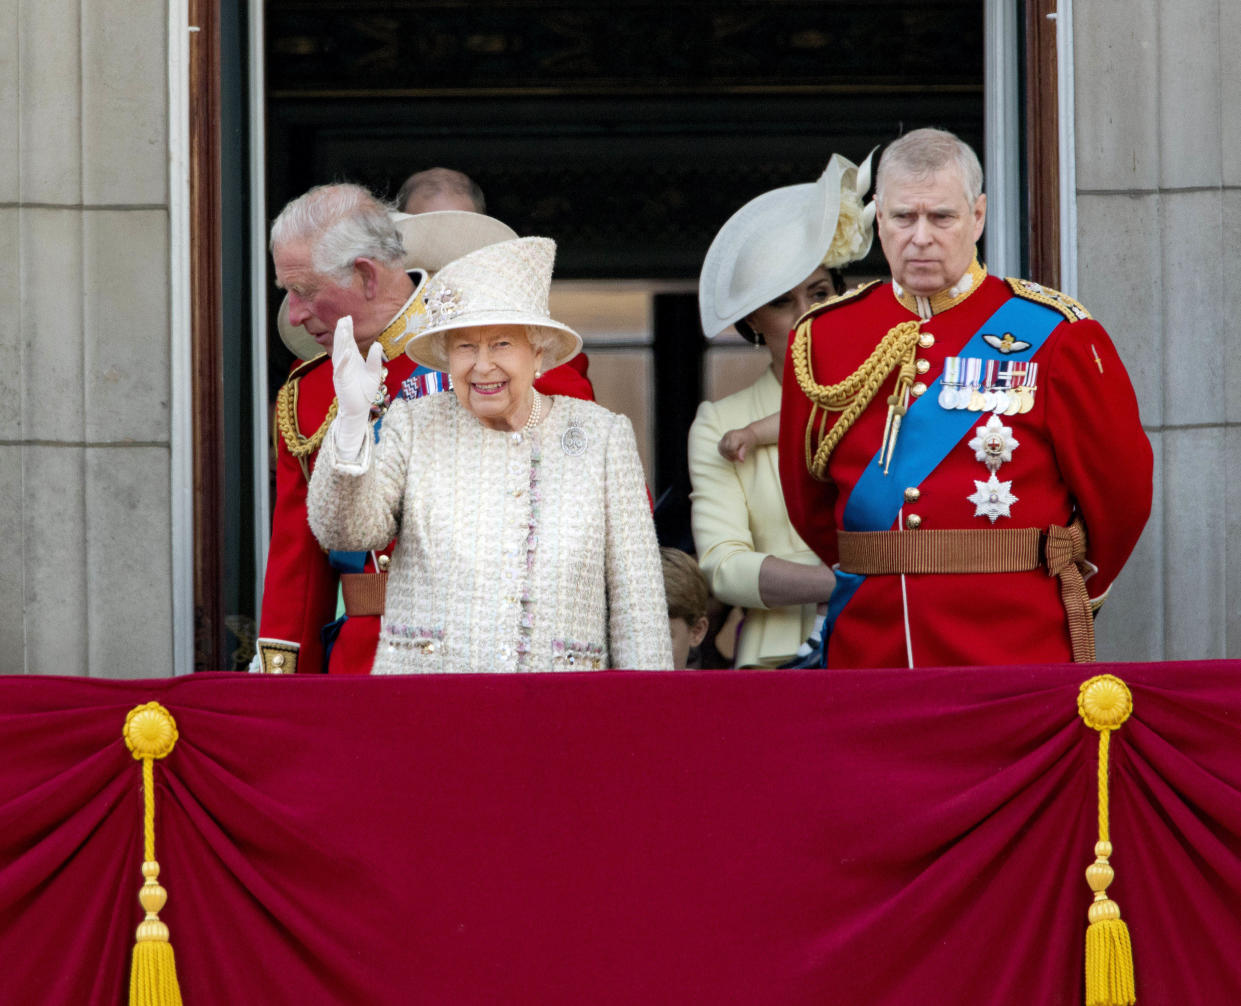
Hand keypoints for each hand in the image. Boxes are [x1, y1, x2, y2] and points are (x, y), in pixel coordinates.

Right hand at [330, 316, 383, 456]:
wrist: (359, 408)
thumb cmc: (365, 390)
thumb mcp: (374, 373)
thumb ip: (374, 359)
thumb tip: (377, 344)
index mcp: (352, 360)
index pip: (349, 342)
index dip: (347, 330)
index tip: (347, 317)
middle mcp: (344, 363)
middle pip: (342, 344)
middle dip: (342, 332)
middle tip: (343, 319)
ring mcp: (341, 371)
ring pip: (339, 354)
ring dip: (341, 342)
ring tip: (343, 330)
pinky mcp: (341, 381)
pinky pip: (341, 369)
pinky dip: (344, 360)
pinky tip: (347, 351)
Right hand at [718, 426, 757, 462]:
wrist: (748, 433)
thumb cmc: (749, 440)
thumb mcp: (748, 446)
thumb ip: (742, 453)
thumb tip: (741, 461)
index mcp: (735, 436)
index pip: (730, 448)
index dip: (734, 455)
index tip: (739, 459)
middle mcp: (728, 435)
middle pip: (725, 448)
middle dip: (730, 456)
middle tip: (736, 459)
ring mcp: (725, 436)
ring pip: (721, 448)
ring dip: (726, 455)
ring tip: (732, 458)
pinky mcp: (723, 438)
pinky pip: (720, 447)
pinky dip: (723, 452)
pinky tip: (729, 455)